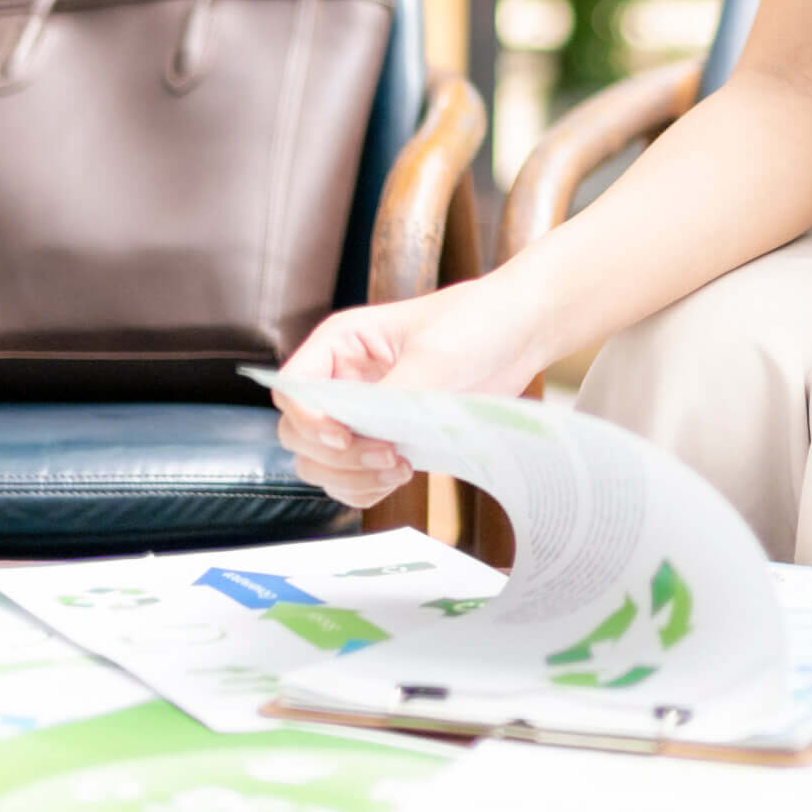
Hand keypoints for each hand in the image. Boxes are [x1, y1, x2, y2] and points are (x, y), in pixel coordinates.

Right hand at [272, 272, 550, 511]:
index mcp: (340, 343)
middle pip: (298, 434)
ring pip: (320, 464)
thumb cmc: (476, 322)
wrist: (519, 335)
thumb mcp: (436, 354)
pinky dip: (365, 488)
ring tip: (400, 467)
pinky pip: (350, 480)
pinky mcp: (385, 438)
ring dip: (350, 477)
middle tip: (387, 454)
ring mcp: (361, 413)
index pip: (292, 389)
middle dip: (336, 455)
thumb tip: (367, 432)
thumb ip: (396, 392)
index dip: (308, 418)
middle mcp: (341, 380)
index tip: (344, 435)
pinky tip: (400, 476)